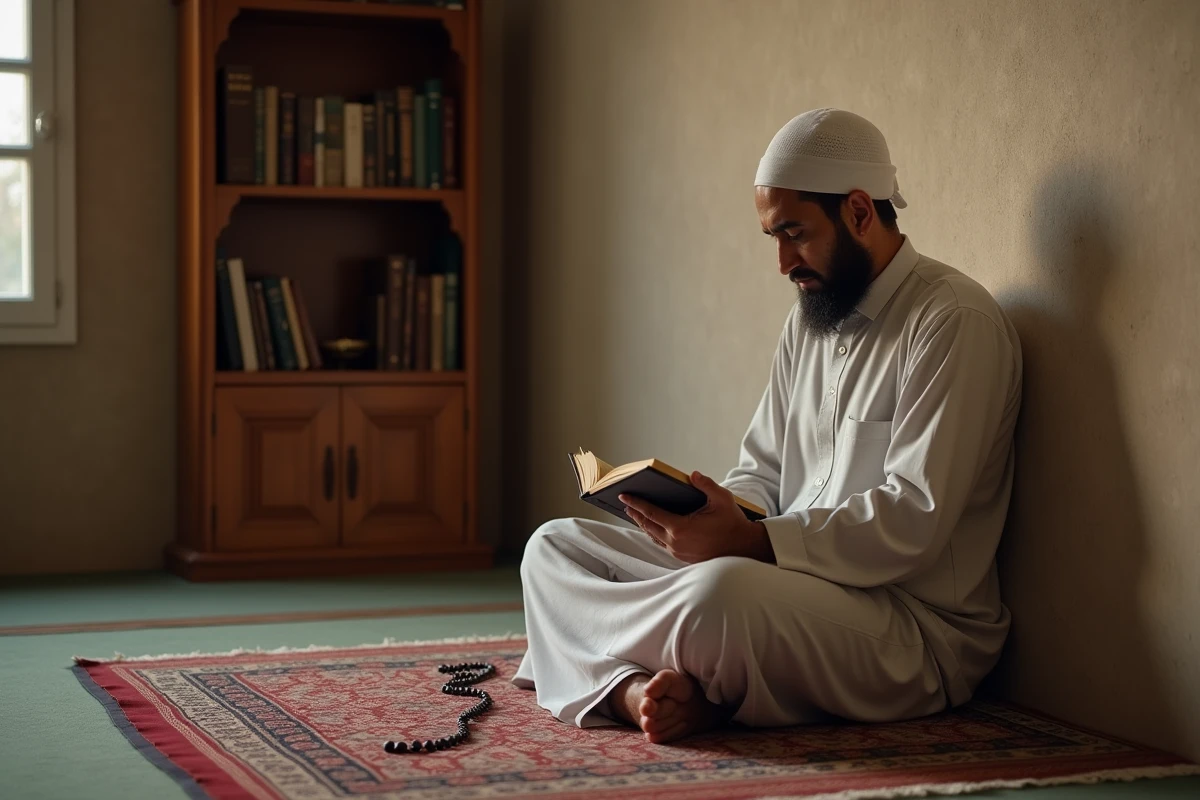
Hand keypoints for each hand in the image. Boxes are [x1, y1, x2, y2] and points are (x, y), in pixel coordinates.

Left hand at [620, 472, 774, 563]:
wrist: (743, 549)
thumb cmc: (732, 524)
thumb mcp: (722, 499)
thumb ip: (706, 484)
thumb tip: (693, 475)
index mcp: (680, 528)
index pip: (651, 513)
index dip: (636, 503)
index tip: (624, 496)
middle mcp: (675, 542)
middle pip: (647, 526)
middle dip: (635, 514)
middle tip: (626, 504)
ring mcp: (677, 552)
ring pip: (653, 537)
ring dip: (644, 525)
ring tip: (637, 515)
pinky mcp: (682, 557)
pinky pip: (662, 544)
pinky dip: (654, 534)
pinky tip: (654, 528)